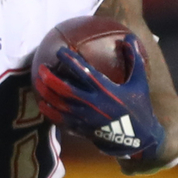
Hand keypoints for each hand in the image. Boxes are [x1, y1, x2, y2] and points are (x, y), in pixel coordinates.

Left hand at [34, 34, 164, 159]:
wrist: (139, 141)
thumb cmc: (139, 107)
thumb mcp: (140, 83)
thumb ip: (135, 60)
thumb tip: (129, 37)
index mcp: (107, 92)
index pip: (85, 73)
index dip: (71, 61)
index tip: (60, 50)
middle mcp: (94, 105)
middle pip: (66, 90)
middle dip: (51, 78)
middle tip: (42, 67)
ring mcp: (86, 119)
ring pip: (60, 105)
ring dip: (46, 93)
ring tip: (37, 81)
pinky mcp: (82, 130)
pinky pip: (61, 120)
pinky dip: (50, 112)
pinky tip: (42, 103)